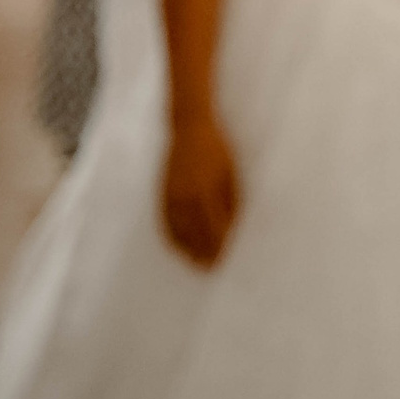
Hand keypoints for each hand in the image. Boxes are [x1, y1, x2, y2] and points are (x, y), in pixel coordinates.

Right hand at [161, 111, 240, 267]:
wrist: (189, 128)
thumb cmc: (218, 149)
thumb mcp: (232, 172)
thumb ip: (233, 199)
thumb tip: (236, 225)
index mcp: (207, 191)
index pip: (214, 227)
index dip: (219, 245)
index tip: (225, 259)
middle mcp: (186, 197)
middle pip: (195, 233)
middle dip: (204, 253)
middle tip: (212, 270)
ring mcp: (171, 196)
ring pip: (178, 231)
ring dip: (186, 250)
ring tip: (196, 264)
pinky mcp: (163, 193)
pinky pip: (165, 221)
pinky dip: (171, 237)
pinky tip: (178, 247)